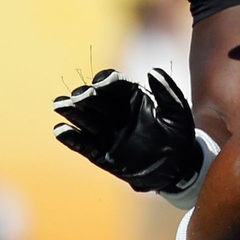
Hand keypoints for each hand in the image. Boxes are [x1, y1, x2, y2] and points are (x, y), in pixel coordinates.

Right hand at [53, 69, 203, 193]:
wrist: (178, 168)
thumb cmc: (179, 136)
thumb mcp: (178, 112)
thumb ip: (167, 91)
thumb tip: (154, 70)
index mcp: (133, 100)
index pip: (115, 85)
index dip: (106, 81)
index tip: (102, 82)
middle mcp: (117, 114)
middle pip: (96, 101)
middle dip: (87, 96)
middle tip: (81, 95)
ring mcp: (108, 134)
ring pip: (86, 120)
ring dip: (73, 112)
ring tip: (60, 104)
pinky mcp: (103, 154)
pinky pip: (84, 145)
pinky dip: (72, 139)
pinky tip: (61, 130)